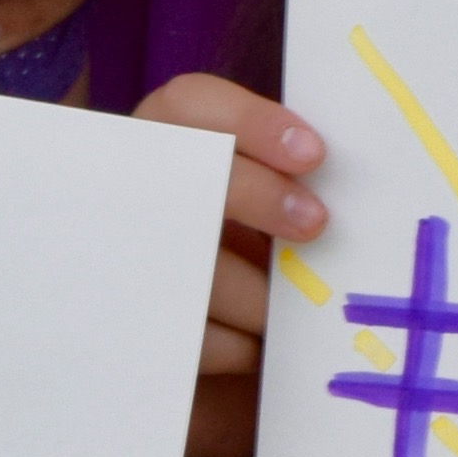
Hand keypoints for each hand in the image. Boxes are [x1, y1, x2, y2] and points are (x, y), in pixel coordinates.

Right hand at [136, 73, 330, 456]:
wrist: (181, 352)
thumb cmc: (243, 255)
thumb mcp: (257, 202)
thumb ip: (283, 177)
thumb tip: (341, 181)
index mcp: (163, 141)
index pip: (190, 103)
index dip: (252, 123)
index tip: (313, 154)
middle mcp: (126, 190)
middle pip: (186, 173)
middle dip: (257, 195)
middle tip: (315, 224)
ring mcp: (116, 261)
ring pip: (198, 268)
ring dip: (261, 296)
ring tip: (289, 310)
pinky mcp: (126, 334)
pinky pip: (199, 341)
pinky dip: (243, 346)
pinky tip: (256, 348)